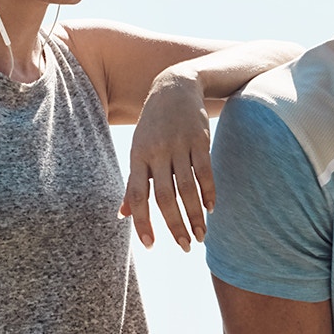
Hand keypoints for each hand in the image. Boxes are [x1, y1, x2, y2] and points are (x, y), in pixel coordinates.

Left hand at [120, 68, 215, 250]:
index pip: (138, 196)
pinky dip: (209, 193)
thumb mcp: (138, 149)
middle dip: (175, 225)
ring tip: (201, 236)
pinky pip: (205, 172)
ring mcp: (179, 145)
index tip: (150, 246)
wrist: (175, 86)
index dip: (142, 222)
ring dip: (195, 216)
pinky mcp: (199, 140)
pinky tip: (211, 209)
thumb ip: (133, 182)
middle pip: (165, 196)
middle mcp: (157, 152)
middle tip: (184, 247)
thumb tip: (122, 215)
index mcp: (138, 157)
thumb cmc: (153, 125)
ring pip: (187, 188)